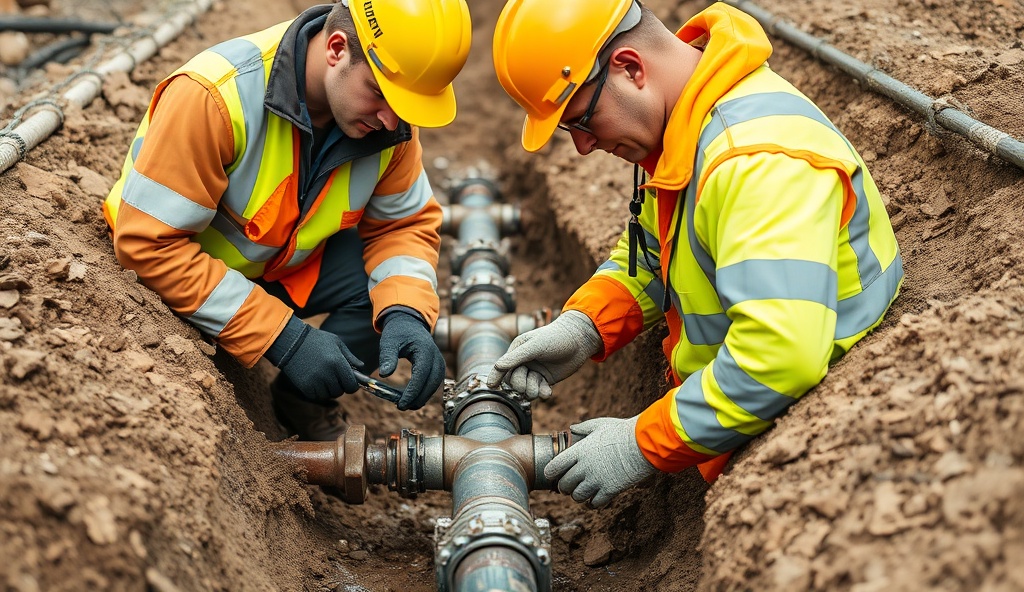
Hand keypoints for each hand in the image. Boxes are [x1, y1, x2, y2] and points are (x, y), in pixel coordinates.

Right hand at [276, 324, 361, 402]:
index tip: (349, 382)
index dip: (352, 385)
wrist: (291, 341)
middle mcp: (327, 374)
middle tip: (335, 377)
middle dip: (340, 386)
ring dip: (329, 389)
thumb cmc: (316, 340)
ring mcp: (315, 382)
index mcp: (337, 363)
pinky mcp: (305, 386)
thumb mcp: (336, 343)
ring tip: (324, 377)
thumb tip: (362, 367)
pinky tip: (315, 380)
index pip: (351, 385)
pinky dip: (318, 391)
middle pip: (340, 392)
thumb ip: (350, 356)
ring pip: (329, 395)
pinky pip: (317, 396)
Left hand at [379, 311, 445, 410]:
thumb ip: (387, 357)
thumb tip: (384, 375)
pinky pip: (434, 382)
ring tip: (408, 406)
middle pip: (432, 383)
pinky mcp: (437, 366)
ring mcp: (439, 362)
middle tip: (403, 407)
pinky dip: (425, 392)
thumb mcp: (389, 342)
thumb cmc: (398, 332)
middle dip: (418, 398)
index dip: (413, 392)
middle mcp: (436, 356)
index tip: (401, 404)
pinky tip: (413, 398)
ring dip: (423, 397)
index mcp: (425, 350)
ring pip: (435, 385)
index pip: (421, 375)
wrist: (409, 323)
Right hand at [485, 310, 601, 399]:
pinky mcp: (546, 379)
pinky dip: (542, 394)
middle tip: (530, 382)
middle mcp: (524, 361)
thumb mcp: (535, 346)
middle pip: (513, 381)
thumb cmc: (555, 338)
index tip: (492, 386)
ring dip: (532, 391)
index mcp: (517, 350)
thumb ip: (516, 358)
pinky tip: (548, 392)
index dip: (496, 376)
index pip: (503, 366)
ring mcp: (535, 371)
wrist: (579, 341)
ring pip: (525, 389)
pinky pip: (538, 392)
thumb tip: (496, 367)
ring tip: (542, 388)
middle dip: (520, 385)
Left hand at [544, 415, 657, 507]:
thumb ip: (583, 427)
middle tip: (568, 485)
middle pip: (564, 485)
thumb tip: (571, 427)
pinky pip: (595, 503)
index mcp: (579, 451)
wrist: (644, 443)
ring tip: (582, 492)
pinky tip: (595, 499)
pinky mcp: (610, 490)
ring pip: (577, 497)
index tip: (552, 474)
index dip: (551, 472)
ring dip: (578, 496)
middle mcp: (585, 467)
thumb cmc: (623, 431)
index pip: (554, 467)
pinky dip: (593, 503)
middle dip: (564, 487)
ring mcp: (597, 480)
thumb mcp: (600, 424)